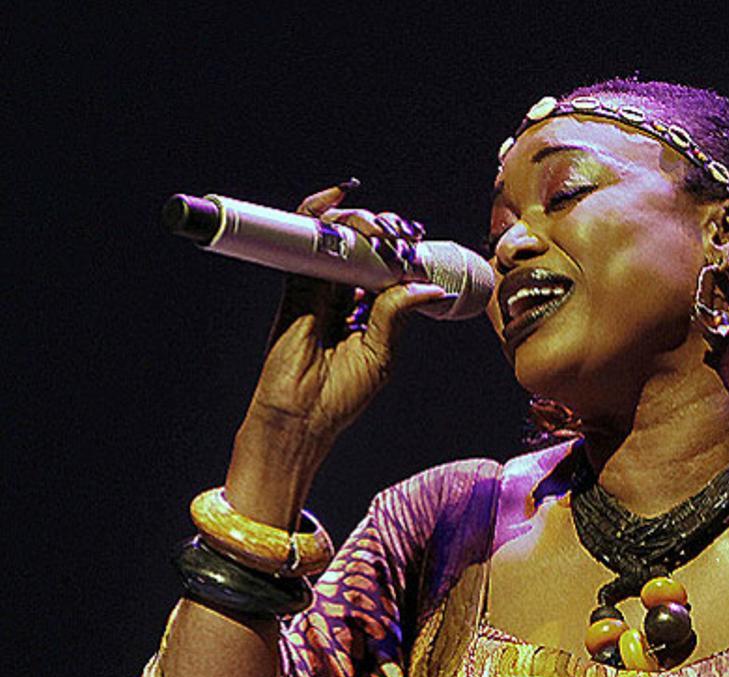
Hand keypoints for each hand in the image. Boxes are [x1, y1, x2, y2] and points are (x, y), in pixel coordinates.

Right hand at [225, 182, 450, 524]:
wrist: (300, 418)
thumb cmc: (340, 396)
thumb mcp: (381, 353)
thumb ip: (396, 313)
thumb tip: (430, 286)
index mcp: (365, 312)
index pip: (382, 268)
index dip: (397, 249)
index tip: (415, 237)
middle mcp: (340, 296)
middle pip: (359, 247)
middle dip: (380, 230)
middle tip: (398, 229)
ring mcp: (316, 288)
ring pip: (334, 239)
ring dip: (356, 221)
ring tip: (377, 223)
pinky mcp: (293, 286)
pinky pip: (303, 242)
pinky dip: (315, 215)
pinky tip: (334, 200)